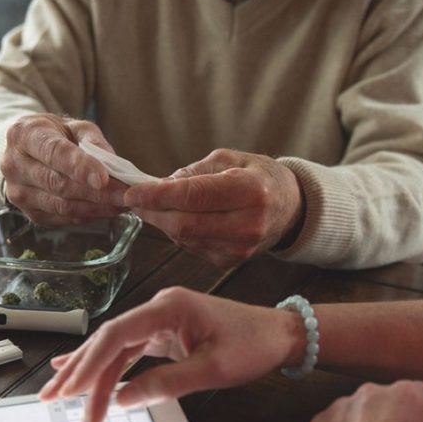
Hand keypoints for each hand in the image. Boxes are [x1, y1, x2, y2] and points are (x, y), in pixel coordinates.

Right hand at [0, 114, 126, 225]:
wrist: (28, 151)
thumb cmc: (56, 135)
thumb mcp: (75, 126)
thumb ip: (94, 141)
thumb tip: (113, 166)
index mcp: (24, 134)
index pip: (53, 153)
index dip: (79, 167)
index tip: (104, 178)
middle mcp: (13, 164)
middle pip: (59, 184)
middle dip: (97, 192)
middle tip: (127, 194)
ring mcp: (18, 192)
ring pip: (62, 206)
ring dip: (97, 207)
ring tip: (122, 203)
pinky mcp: (29, 213)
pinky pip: (63, 218)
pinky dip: (88, 215)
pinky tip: (106, 209)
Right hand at [39, 286, 304, 421]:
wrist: (279, 332)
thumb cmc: (253, 344)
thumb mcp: (212, 369)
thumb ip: (166, 383)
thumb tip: (123, 400)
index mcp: (168, 307)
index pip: (117, 334)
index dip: (90, 363)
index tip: (71, 390)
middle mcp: (159, 307)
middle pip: (109, 340)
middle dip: (81, 372)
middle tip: (53, 400)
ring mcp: (160, 317)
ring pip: (115, 346)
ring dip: (89, 372)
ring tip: (58, 394)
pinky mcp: (164, 330)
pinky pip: (128, 348)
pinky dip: (106, 364)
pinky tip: (81, 372)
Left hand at [124, 149, 304, 268]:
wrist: (289, 208)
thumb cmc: (258, 177)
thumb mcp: (229, 159)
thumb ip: (193, 172)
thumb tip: (158, 186)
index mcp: (250, 191)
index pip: (193, 196)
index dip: (157, 196)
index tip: (132, 192)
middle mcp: (248, 224)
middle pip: (184, 224)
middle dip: (153, 212)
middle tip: (135, 200)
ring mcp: (240, 248)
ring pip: (184, 238)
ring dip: (164, 222)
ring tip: (158, 205)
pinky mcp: (231, 261)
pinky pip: (192, 248)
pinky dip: (179, 233)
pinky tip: (182, 219)